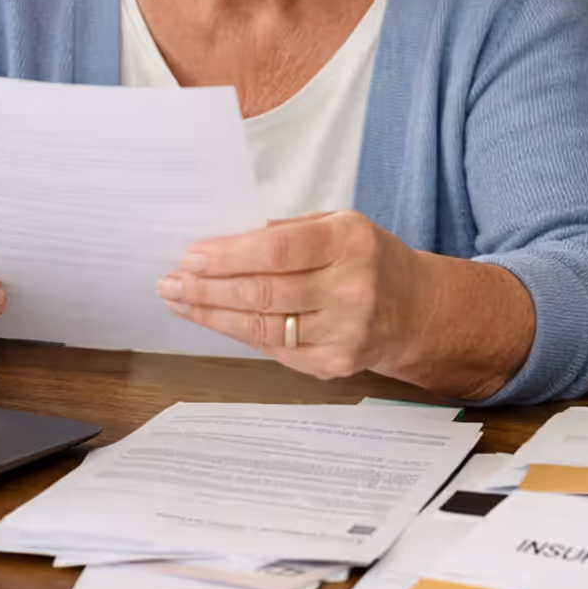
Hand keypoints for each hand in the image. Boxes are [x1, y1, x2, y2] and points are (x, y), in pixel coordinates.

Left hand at [155, 211, 435, 380]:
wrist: (415, 309)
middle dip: (208, 287)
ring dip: (213, 314)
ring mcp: (346, 332)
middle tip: (171, 281)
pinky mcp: (336, 363)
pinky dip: (239, 334)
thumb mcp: (338, 224)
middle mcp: (352, 288)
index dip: (229, 255)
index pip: (278, 250)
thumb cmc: (367, 259)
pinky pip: (275, 350)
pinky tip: (214, 320)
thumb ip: (287, 230)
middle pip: (265, 292)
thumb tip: (222, 241)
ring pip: (263, 326)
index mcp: (350, 242)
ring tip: (180, 300)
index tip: (191, 255)